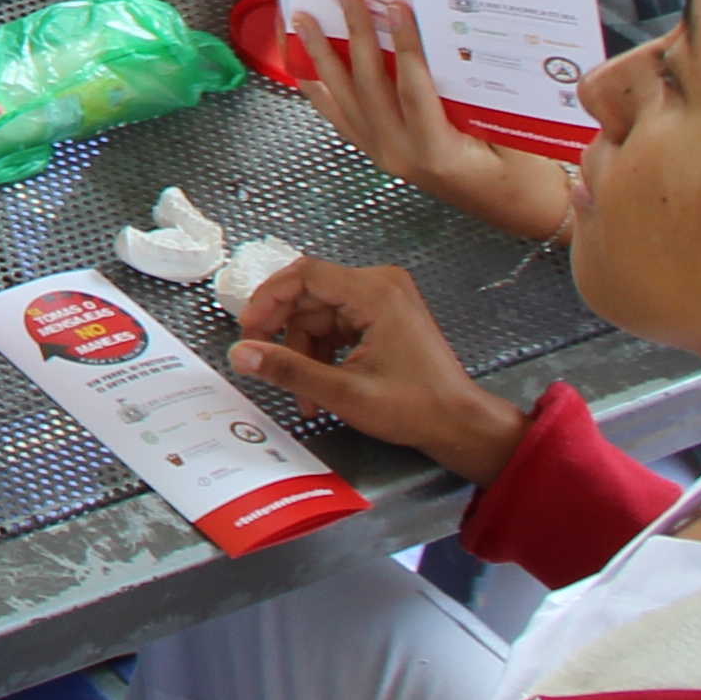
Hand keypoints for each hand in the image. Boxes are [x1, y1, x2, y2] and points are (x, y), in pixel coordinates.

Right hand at [231, 251, 527, 482]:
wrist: (460, 424)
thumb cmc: (414, 408)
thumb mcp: (345, 393)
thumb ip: (289, 370)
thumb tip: (240, 355)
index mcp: (375, 293)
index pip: (305, 275)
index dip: (268, 300)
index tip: (248, 332)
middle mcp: (380, 285)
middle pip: (309, 294)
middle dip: (282, 331)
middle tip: (260, 361)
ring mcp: (383, 300)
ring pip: (319, 313)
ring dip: (303, 351)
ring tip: (303, 394)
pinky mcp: (383, 317)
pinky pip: (336, 324)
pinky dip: (322, 352)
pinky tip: (319, 386)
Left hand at [292, 0, 576, 243]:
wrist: (515, 210)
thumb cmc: (522, 173)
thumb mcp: (513, 134)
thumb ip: (482, 94)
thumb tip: (457, 35)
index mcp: (438, 151)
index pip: (414, 90)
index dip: (404, 46)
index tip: (397, 5)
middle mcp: (400, 154)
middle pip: (369, 84)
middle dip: (355, 32)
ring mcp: (382, 154)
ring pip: (343, 98)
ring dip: (322, 54)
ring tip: (303, 17)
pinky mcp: (375, 151)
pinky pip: (337, 116)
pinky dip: (318, 86)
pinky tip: (302, 61)